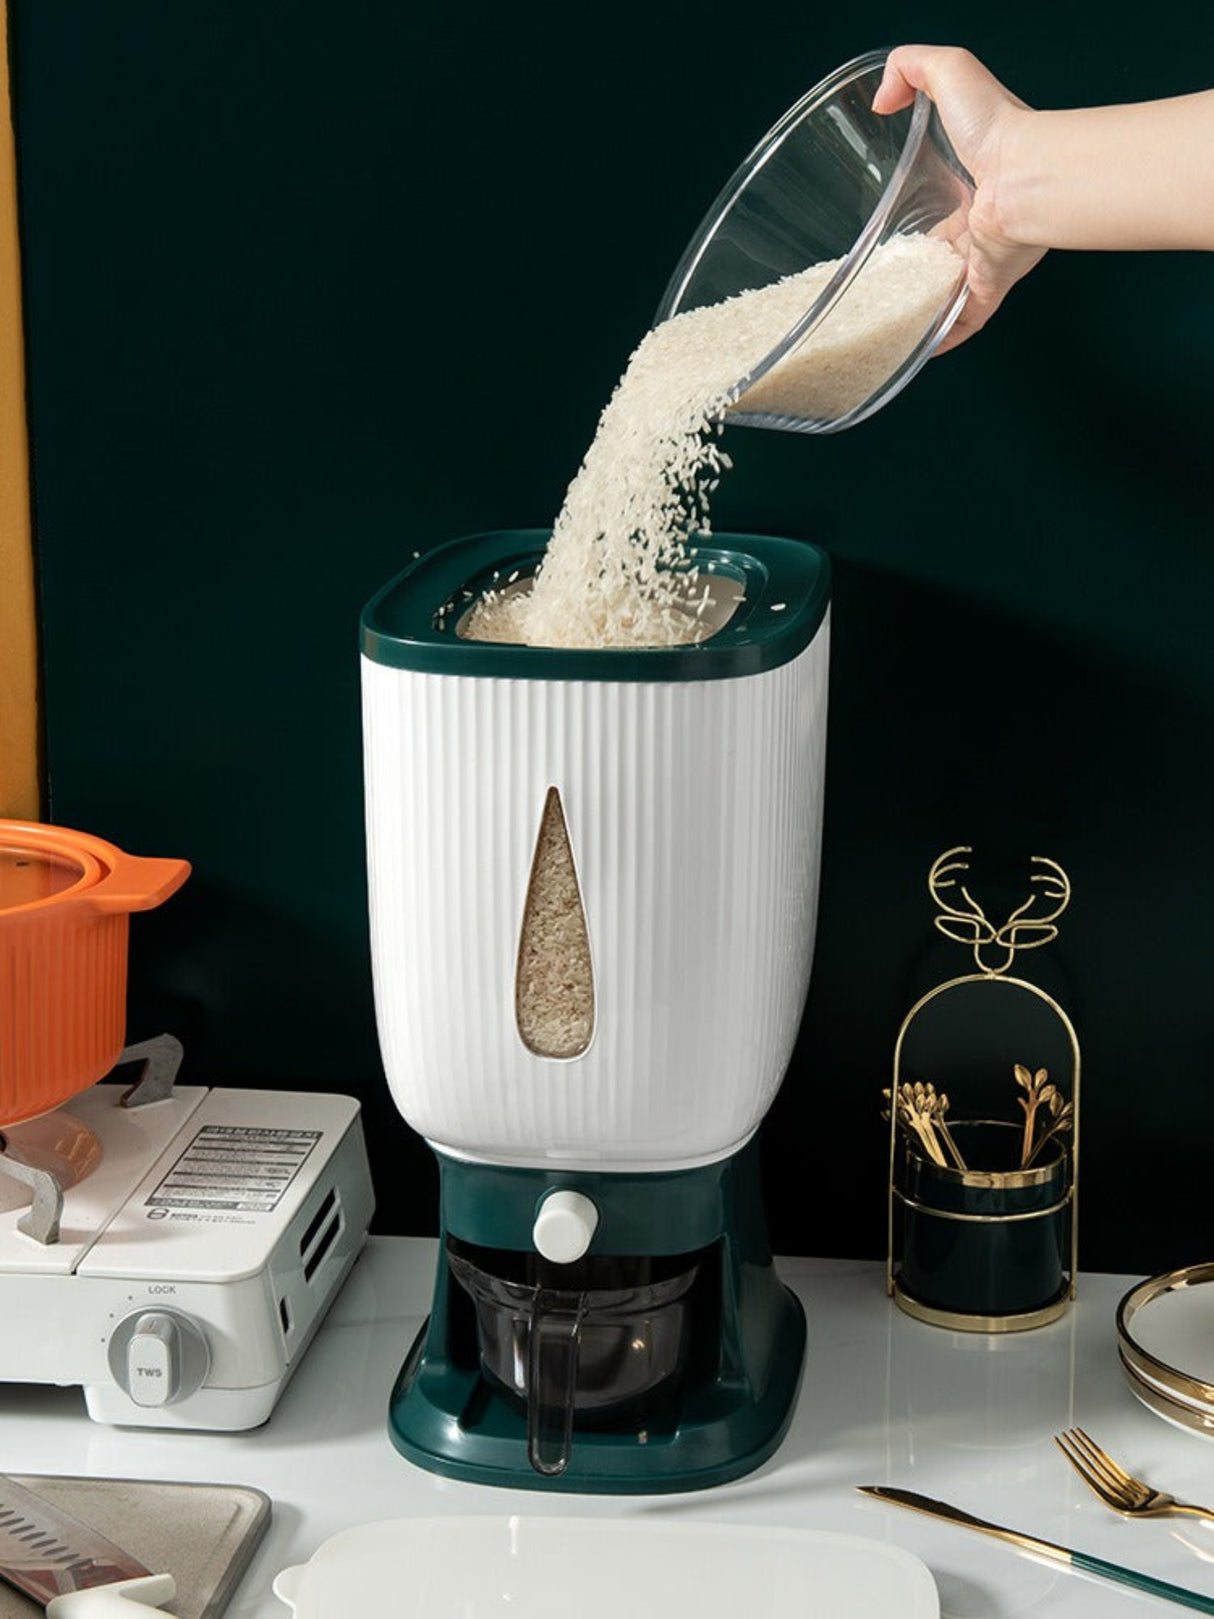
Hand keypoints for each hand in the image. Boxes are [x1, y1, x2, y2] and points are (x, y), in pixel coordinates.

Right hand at [873, 46, 1045, 349]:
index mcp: (969, 188)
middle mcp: (977, 230)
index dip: (915, 218)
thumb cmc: (999, 127)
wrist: (1030, 175)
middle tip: (880, 282)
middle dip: (915, 271)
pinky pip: (962, 325)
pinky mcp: (985, 291)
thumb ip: (913, 66)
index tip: (890, 232)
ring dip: (920, 311)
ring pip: (947, 296)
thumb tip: (881, 100)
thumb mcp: (952, 72)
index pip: (939, 209)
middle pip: (941, 258)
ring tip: (883, 323)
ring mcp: (982, 264)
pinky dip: (940, 342)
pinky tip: (913, 352)